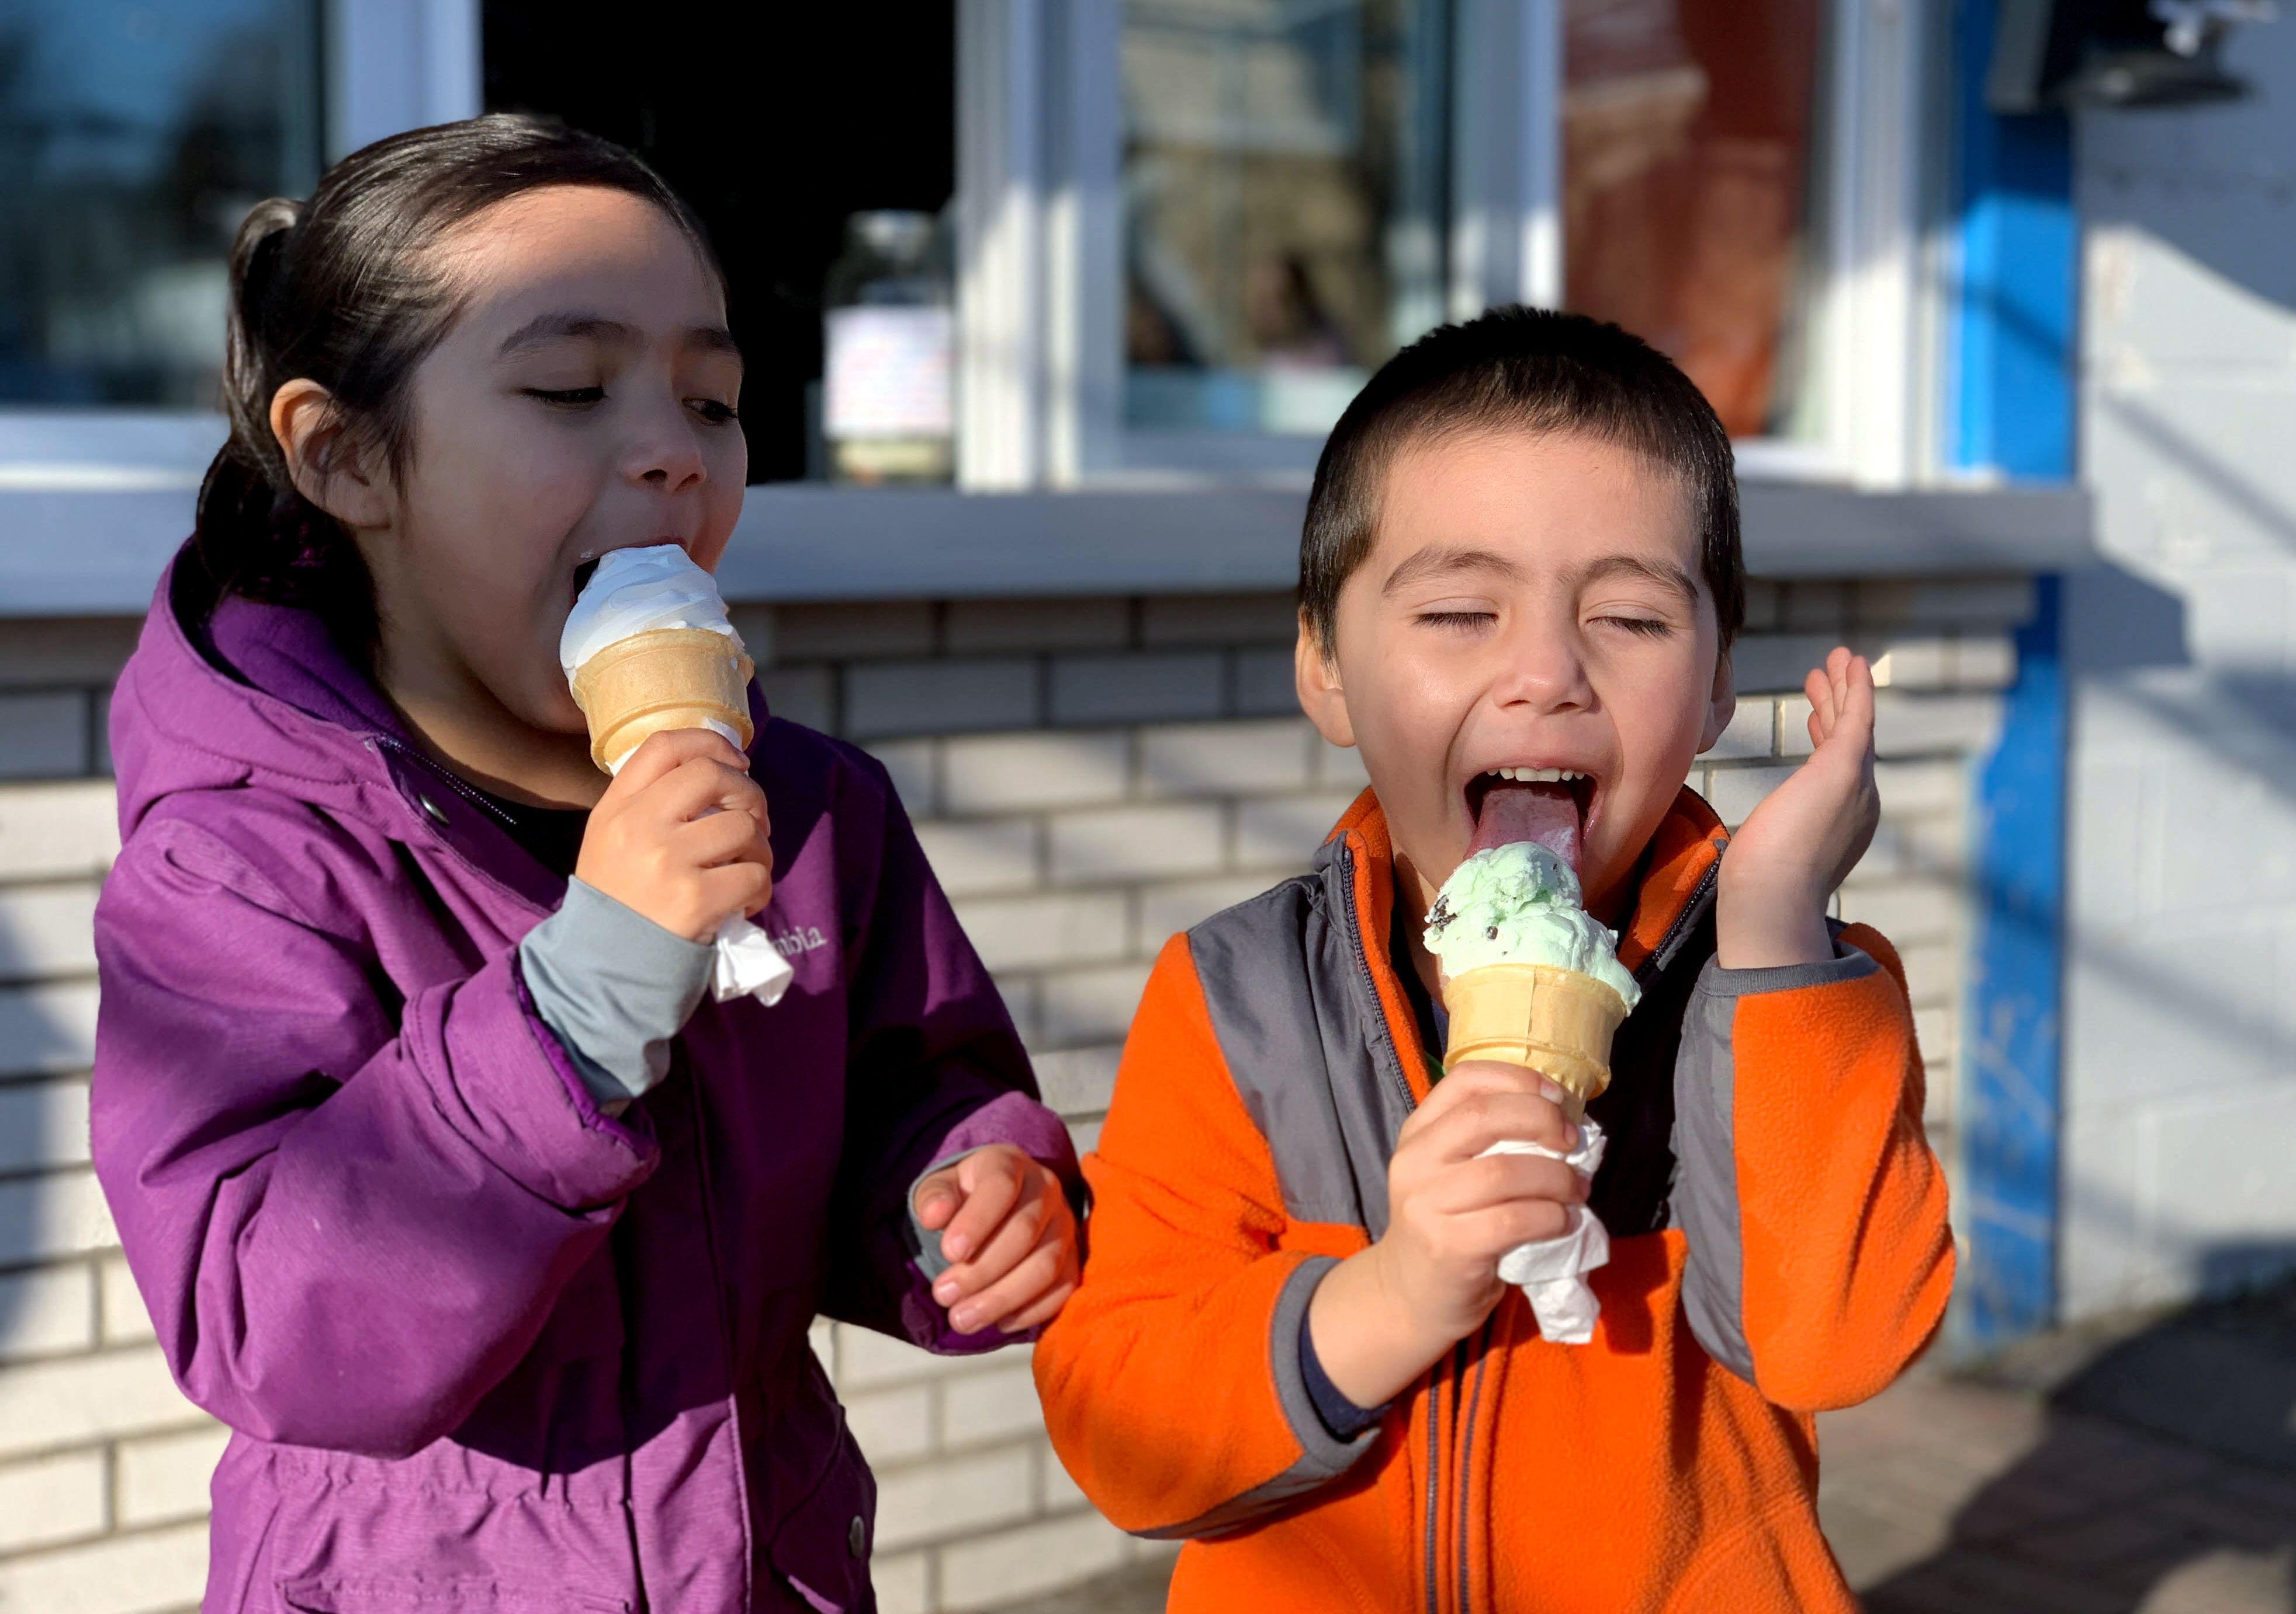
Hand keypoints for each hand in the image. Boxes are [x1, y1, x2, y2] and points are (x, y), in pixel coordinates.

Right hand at [574, 728, 772, 943]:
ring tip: (747, 869)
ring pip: (744, 826)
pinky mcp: (696, 899)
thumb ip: (650, 805)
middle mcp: (639, 826)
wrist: (600, 971)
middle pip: (712, 775)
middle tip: (753, 820)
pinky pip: (755, 874)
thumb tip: (720, 773)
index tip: (737, 761)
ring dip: (760, 848)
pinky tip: (743, 903)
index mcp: (617, 808)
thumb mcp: (612, 841)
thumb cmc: (617, 903)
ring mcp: (668, 861)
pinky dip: (760, 888)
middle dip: (748, 793)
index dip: (711, 742)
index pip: (665, 745)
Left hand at [914, 1145, 1080, 1333]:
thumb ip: (934, 1198)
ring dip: (1002, 1297)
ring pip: (1045, 1265)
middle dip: (981, 1270)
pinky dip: (1031, 1311)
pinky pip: (1063, 1289)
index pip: (1001, 1186)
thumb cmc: (964, 1197)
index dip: (977, 1221)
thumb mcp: (941, 1188)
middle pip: (1024, 1232)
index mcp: (1010, 1164)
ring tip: (962, 1319)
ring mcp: (1064, 1226)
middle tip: (943, 1295)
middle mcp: (1046, 1190)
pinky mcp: (1073, 1259)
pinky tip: (998, 1322)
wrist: (998, 1206)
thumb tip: (934, 1216)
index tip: (949, 1253)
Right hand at [1307, 1062, 1585, 1407]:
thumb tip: (1563, 1121)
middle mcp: (1415, 1160)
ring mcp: (1426, 1204)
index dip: (1518, 1079)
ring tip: (1576, 1190)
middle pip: (1485, 1116)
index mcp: (1418, 1132)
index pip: (1466, 1080)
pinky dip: (1552, 1217)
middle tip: (1572, 1143)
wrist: (1408, 1295)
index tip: (1556, 1096)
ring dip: (1556, 1178)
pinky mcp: (1448, 1246)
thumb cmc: (1447, 1225)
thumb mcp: (1451, 1172)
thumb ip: (1489, 1143)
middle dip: (1542, 1121)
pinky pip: (1514, 1220)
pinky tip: (1563, 1221)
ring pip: (1505, 1171)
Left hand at [1716, 646, 1879, 968]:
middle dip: (1834, 708)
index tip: (1812, 716)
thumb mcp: (1767, 855)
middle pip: (1845, 742)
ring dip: (1842, 690)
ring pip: (1851, 725)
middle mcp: (1857, 804)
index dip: (1823, 736)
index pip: (1833, 769)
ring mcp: (1856, 785)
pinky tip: (1850, 662)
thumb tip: (1751, 851)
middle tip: (1822, 678)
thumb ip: (1772, 843)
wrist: (1771, 899)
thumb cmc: (1758, 888)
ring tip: (1833, 661)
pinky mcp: (1845, 768)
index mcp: (1839, 824)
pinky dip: (1855, 689)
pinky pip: (1857, 717)